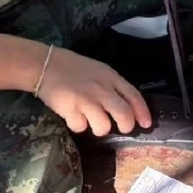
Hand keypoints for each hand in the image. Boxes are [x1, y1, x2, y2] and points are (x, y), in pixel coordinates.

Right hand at [35, 47, 151, 136]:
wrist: (46, 64)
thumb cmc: (73, 68)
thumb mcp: (99, 71)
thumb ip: (112, 86)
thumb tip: (126, 107)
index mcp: (110, 77)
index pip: (133, 95)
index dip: (142, 111)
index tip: (147, 124)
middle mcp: (101, 89)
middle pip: (124, 114)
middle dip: (126, 126)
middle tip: (122, 128)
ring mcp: (86, 100)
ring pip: (103, 127)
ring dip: (98, 128)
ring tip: (90, 120)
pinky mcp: (70, 109)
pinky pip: (80, 127)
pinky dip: (78, 125)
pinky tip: (72, 115)